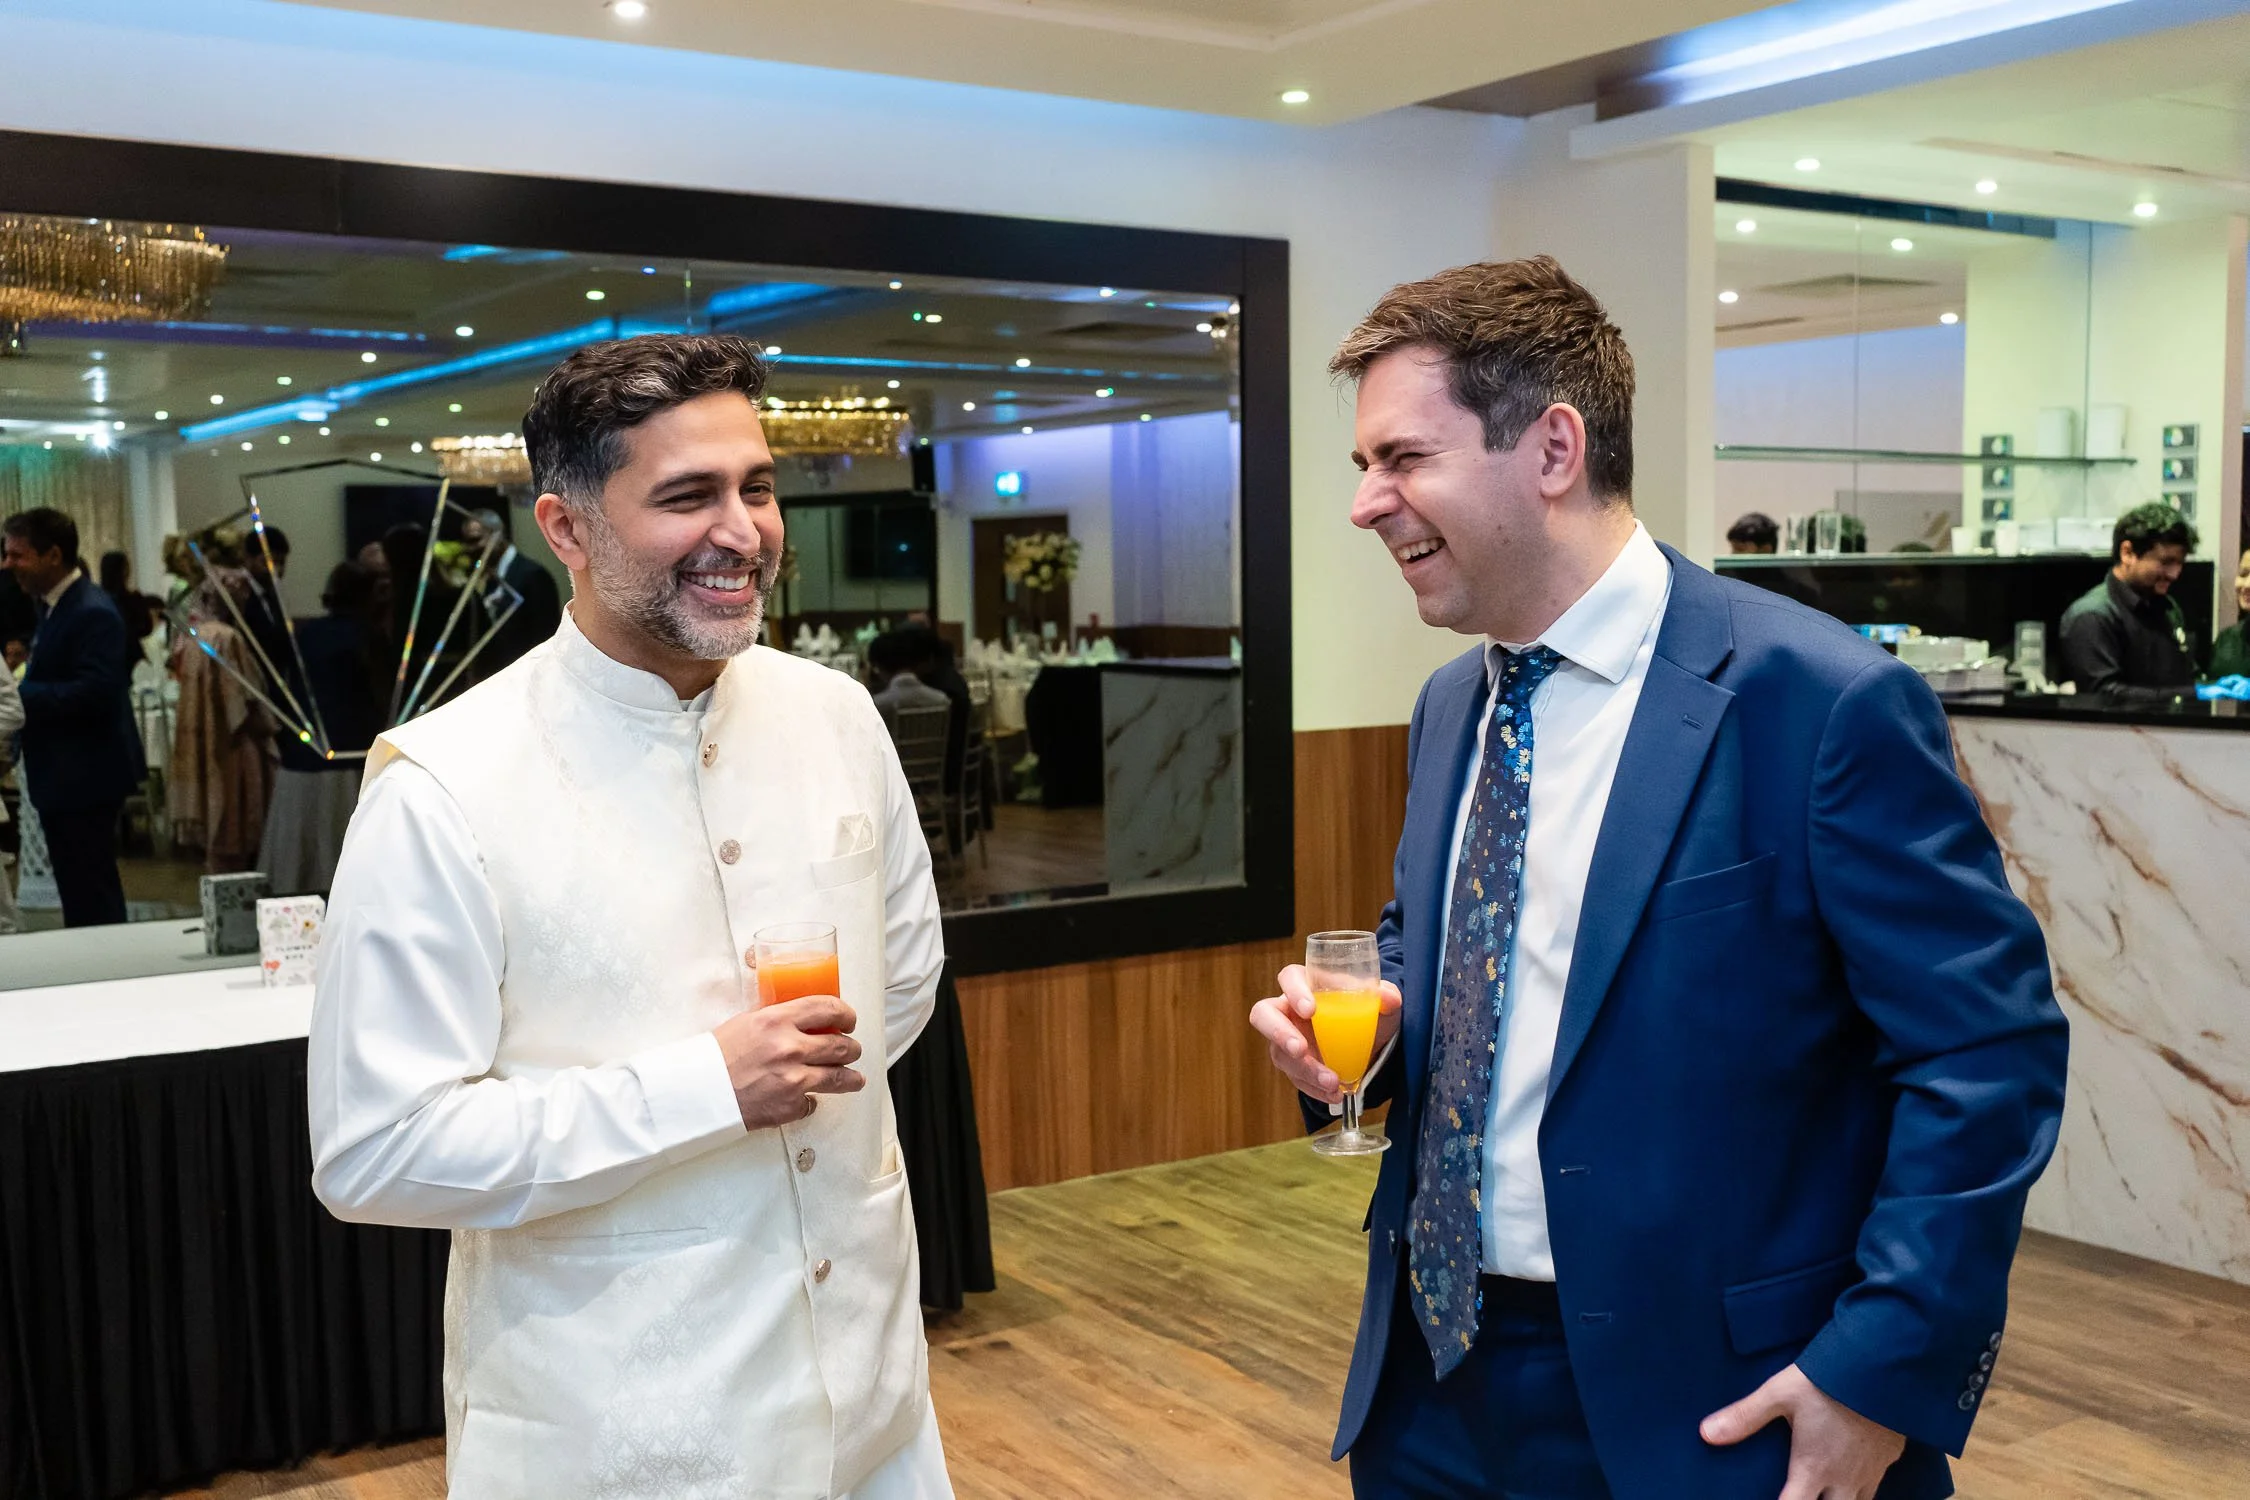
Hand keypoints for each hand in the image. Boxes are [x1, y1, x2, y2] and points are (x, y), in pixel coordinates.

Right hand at [712, 995, 864, 1130]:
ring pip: (840, 1077)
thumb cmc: (715, 1056)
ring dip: (851, 1078)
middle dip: (852, 1048)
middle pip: (842, 1046)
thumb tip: (805, 1021)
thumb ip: (779, 1020)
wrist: (695, 1091)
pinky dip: (809, 1102)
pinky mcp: (789, 1107)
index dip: (845, 1014)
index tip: (849, 1020)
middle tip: (852, 1050)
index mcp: (777, 1020)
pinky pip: (812, 1103)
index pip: (828, 1008)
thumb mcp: (747, 1022)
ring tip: (854, 1079)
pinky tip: (805, 1099)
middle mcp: (790, 1048)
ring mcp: (793, 1080)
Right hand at [1248, 964, 1401, 1105]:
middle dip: (1278, 1032)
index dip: (1294, 992)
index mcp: (1308, 985)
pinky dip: (1314, 1088)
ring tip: (1331, 1081)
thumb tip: (1388, 998)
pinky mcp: (1294, 1066)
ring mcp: (1287, 1040)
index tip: (1311, 1010)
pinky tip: (1333, 1093)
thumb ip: (1388, 996)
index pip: (1289, 978)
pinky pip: (1295, 1078)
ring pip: (1280, 1053)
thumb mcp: (1383, 1004)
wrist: (1372, 1046)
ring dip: (1305, 1070)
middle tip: (1299, 1049)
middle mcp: (1290, 1011)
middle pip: (1263, 1014)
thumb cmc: (1369, 1014)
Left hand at [1701, 1363, 1906, 1499]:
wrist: (1884, 1366)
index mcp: (1814, 1468)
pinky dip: (1864, 1487)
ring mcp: (1871, 1470)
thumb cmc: (1828, 1379)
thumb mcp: (1779, 1393)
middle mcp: (1845, 1478)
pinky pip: (1877, 1483)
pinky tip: (1856, 1473)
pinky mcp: (1891, 1456)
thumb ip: (1745, 1417)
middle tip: (1804, 1493)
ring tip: (1827, 1491)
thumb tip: (1706, 1434)